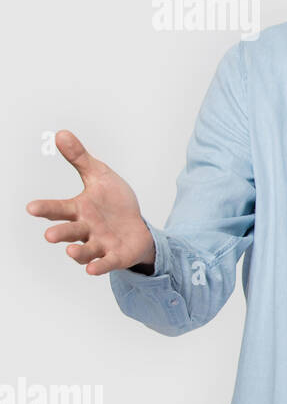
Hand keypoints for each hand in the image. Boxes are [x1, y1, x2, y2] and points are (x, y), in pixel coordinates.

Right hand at [26, 130, 155, 274]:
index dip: (46, 209)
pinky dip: (100, 266)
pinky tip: (93, 269)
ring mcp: (100, 244)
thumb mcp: (100, 176)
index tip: (31, 208)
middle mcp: (86, 229)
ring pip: (85, 251)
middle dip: (60, 233)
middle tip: (50, 235)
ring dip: (78, 252)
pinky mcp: (116, 256)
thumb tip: (61, 133)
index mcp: (80, 210)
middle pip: (70, 231)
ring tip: (71, 252)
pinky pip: (107, 262)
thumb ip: (80, 159)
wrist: (138, 227)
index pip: (59, 208)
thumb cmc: (114, 204)